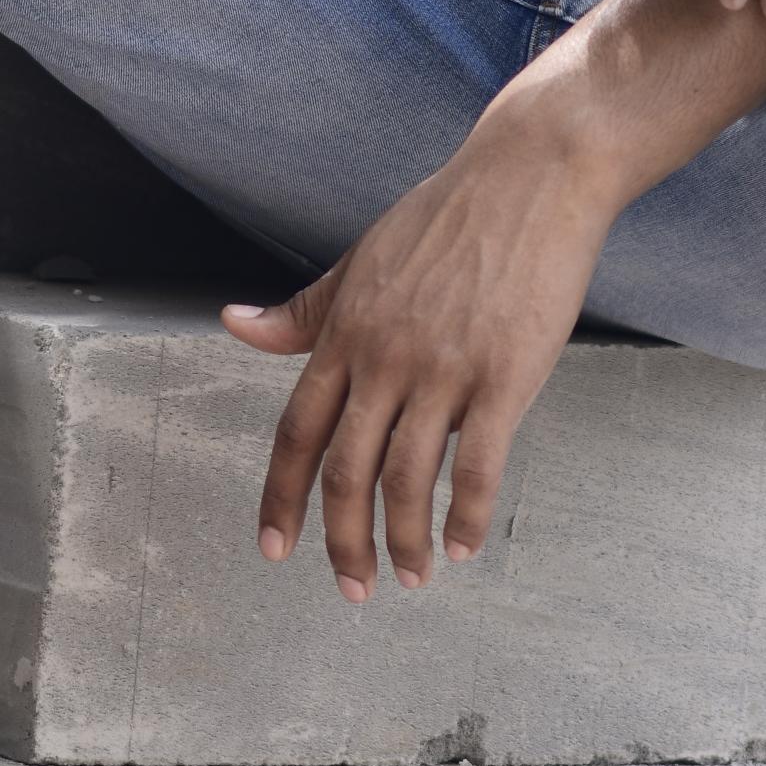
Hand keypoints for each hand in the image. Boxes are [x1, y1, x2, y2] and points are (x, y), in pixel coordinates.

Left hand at [224, 53, 627, 601]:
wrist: (530, 176)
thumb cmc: (447, 218)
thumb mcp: (360, 260)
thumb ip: (304, 310)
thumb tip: (234, 324)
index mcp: (345, 332)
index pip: (296, 432)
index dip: (281, 498)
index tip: (275, 548)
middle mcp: (385, 357)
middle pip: (346, 471)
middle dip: (342, 541)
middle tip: (351, 589)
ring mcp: (444, 369)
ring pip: (408, 479)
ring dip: (404, 541)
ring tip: (411, 577)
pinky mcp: (504, 376)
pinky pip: (479, 465)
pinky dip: (466, 516)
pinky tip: (462, 545)